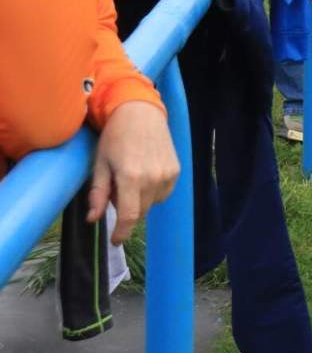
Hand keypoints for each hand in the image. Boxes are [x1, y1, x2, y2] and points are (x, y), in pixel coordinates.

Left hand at [89, 100, 179, 245]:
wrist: (142, 112)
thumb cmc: (115, 137)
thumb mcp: (100, 164)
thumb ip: (98, 194)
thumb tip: (93, 219)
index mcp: (131, 178)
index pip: (129, 216)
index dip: (121, 233)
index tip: (115, 240)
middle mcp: (153, 178)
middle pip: (140, 212)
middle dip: (126, 210)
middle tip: (115, 191)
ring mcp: (168, 174)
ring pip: (151, 204)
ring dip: (139, 201)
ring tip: (131, 179)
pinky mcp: (176, 171)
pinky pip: (163, 193)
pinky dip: (152, 192)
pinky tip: (145, 175)